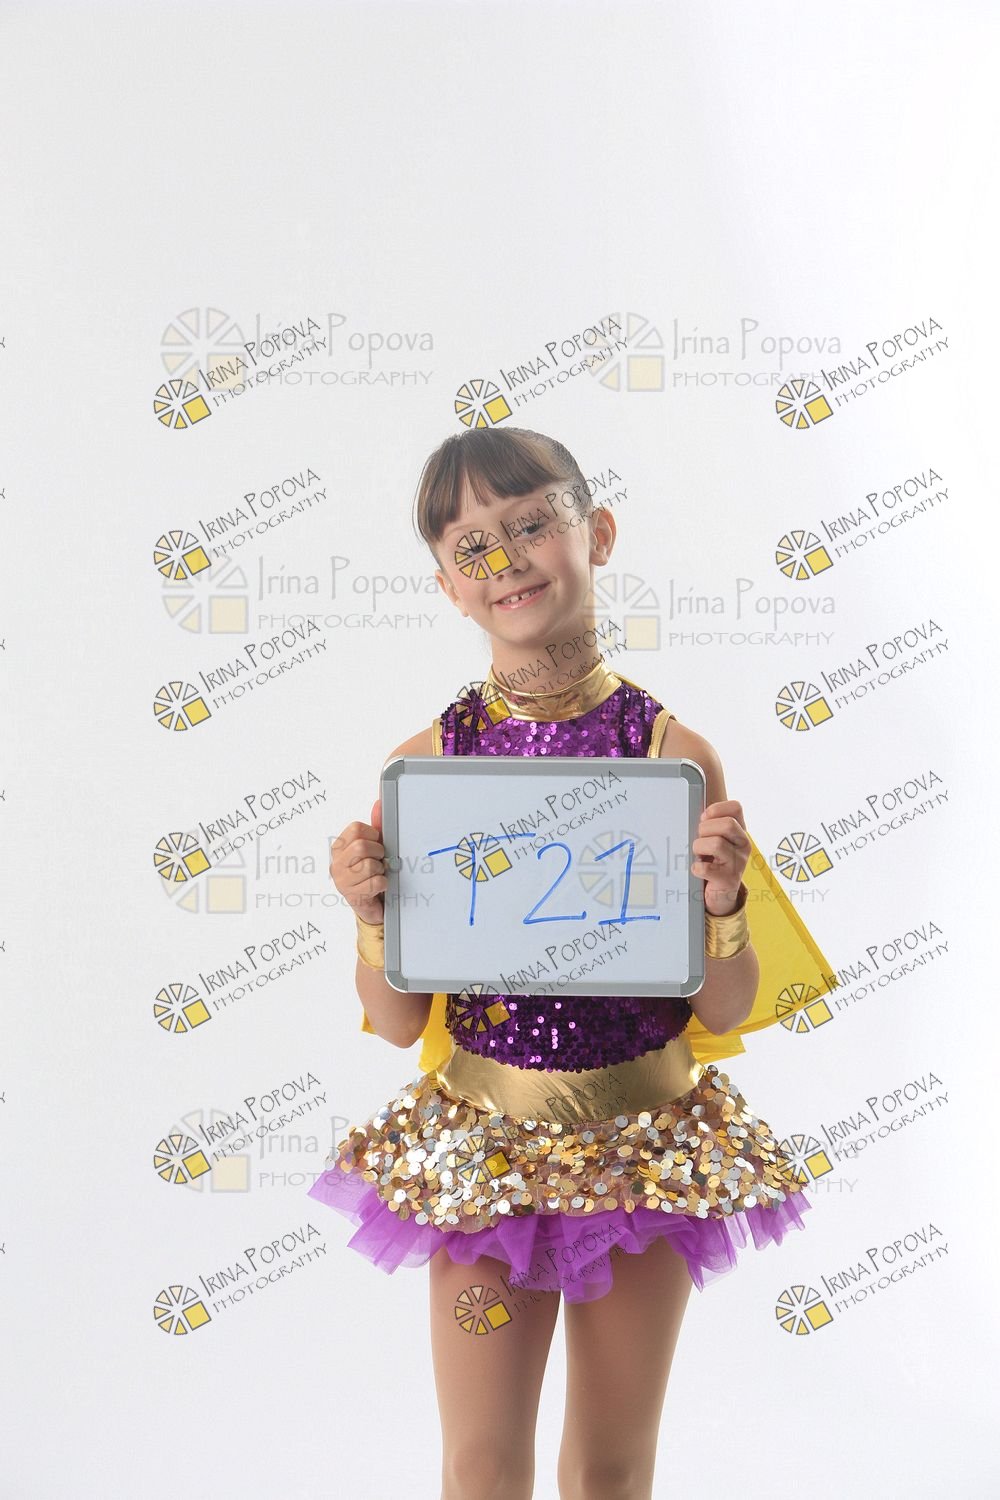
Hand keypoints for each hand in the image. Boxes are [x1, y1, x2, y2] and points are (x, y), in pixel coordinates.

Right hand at [329, 798, 385, 924]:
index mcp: (340, 847)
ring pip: (369, 865)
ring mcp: (341, 880)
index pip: (356, 829)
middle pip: (362, 847)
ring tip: (377, 874)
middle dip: (378, 853)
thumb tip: (379, 803)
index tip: (376, 844)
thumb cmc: (372, 872)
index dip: (373, 835)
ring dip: (380, 870)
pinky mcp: (352, 896)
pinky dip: (383, 884)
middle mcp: (336, 863)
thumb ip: (377, 826)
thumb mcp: (375, 847)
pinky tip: (378, 886)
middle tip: (379, 861)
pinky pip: (375, 883)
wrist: (372, 904)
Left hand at [692, 799, 750, 915]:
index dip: (717, 809)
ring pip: (716, 844)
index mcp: (740, 831)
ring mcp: (738, 863)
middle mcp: (743, 845)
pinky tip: (698, 869)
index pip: (736, 808)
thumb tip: (696, 814)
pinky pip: (706, 868)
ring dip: (699, 848)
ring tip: (699, 855)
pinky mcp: (728, 879)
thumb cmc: (715, 862)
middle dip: (706, 829)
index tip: (704, 819)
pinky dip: (697, 868)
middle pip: (728, 824)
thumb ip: (710, 825)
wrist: (721, 894)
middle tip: (700, 840)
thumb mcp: (717, 840)